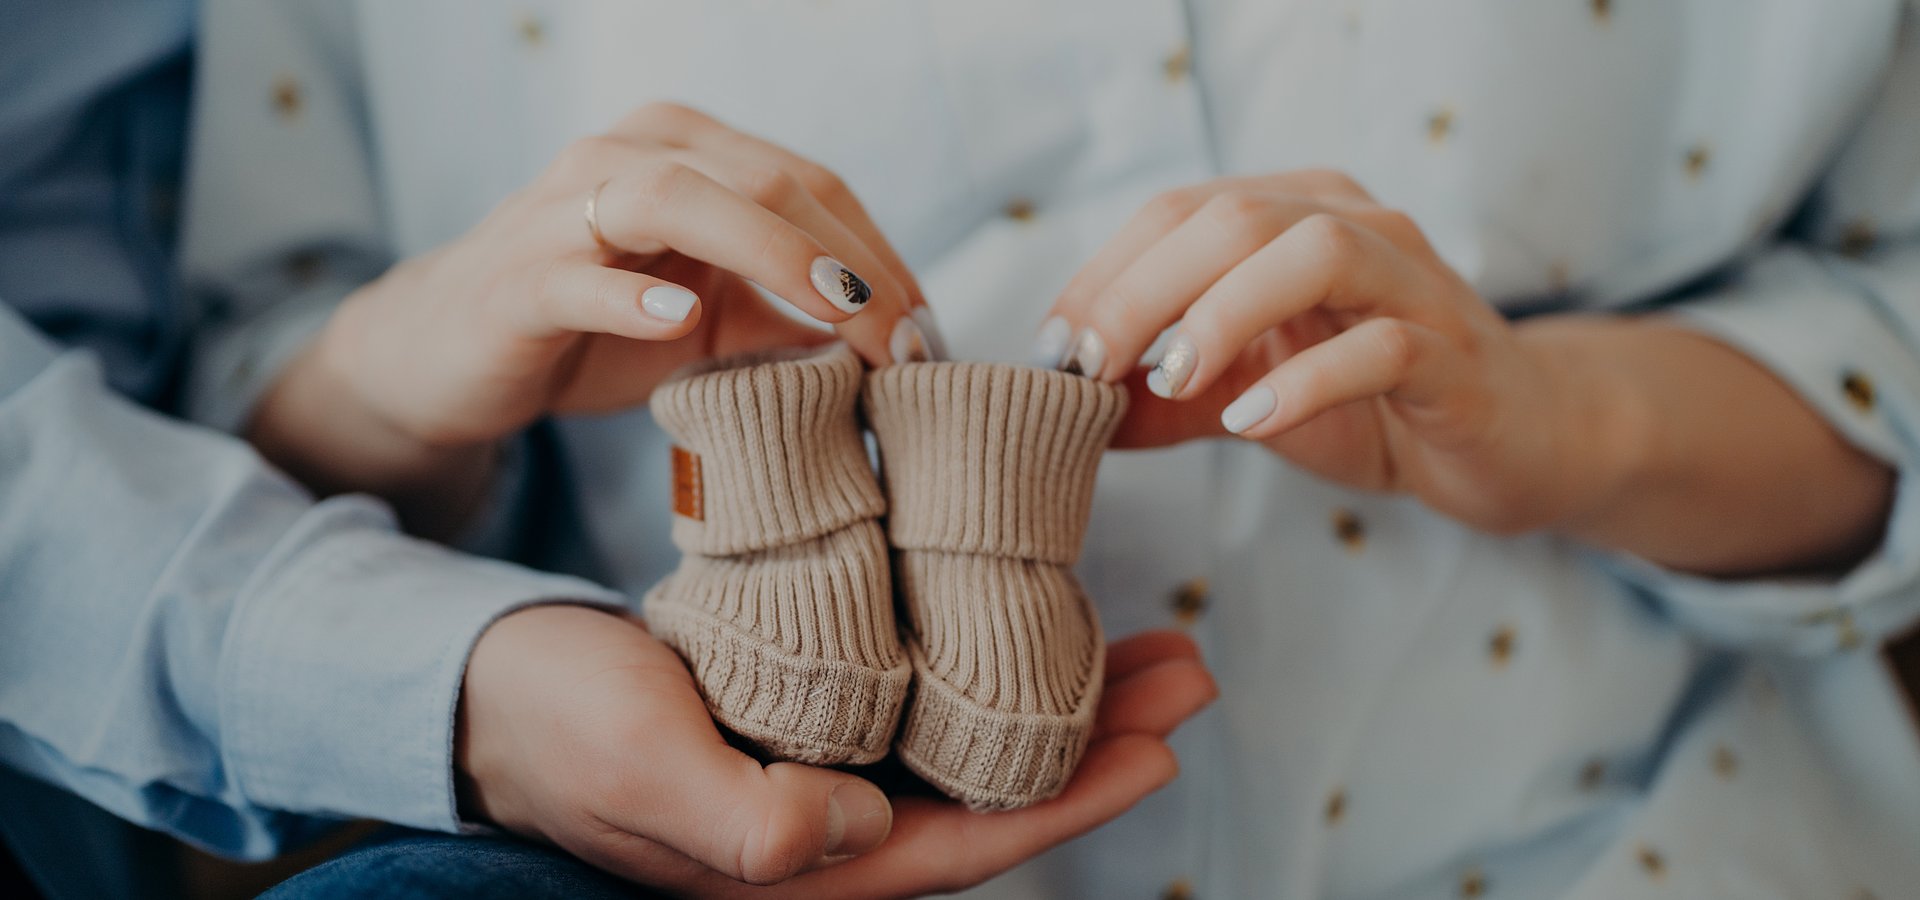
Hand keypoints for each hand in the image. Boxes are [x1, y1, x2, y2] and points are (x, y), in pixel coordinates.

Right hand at [251, 104, 939, 532]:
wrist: (454, 356)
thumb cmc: (593, 326)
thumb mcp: (714, 324)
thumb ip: (792, 321)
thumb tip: (897, 348)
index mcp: (689, 152)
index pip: (811, 187)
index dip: (882, 256)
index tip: (932, 332)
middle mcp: (629, 155)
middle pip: (764, 181)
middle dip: (851, 262)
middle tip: (910, 340)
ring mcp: (565, 209)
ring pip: (677, 199)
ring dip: (772, 255)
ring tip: (840, 314)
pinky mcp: (515, 276)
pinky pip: (576, 272)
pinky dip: (631, 293)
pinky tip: (681, 321)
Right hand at [459, 607, 1214, 896]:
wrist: (483, 682)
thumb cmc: (552, 725)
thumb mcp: (638, 766)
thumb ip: (747, 815)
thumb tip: (861, 827)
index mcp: (801, 862)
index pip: (968, 845)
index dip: (1074, 802)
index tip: (1163, 741)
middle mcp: (829, 823)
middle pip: (995, 787)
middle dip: (1099, 737)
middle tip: (1187, 667)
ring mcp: (820, 764)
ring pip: (971, 733)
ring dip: (1060, 688)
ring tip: (1145, 636)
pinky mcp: (806, 705)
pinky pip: (922, 686)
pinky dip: (984, 651)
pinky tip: (1023, 609)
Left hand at [1038, 169, 1630, 534]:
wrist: (1514, 442)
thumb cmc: (1373, 405)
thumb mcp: (1246, 397)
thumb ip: (1162, 399)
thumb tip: (1065, 409)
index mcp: (1294, 215)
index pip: (1178, 214)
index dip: (1103, 276)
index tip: (1051, 351)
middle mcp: (1354, 225)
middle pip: (1231, 220)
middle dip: (1141, 290)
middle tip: (1086, 365)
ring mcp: (1412, 282)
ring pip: (1310, 254)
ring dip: (1221, 313)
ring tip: (1168, 378)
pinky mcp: (1454, 353)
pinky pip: (1379, 345)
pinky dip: (1304, 380)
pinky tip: (1250, 422)